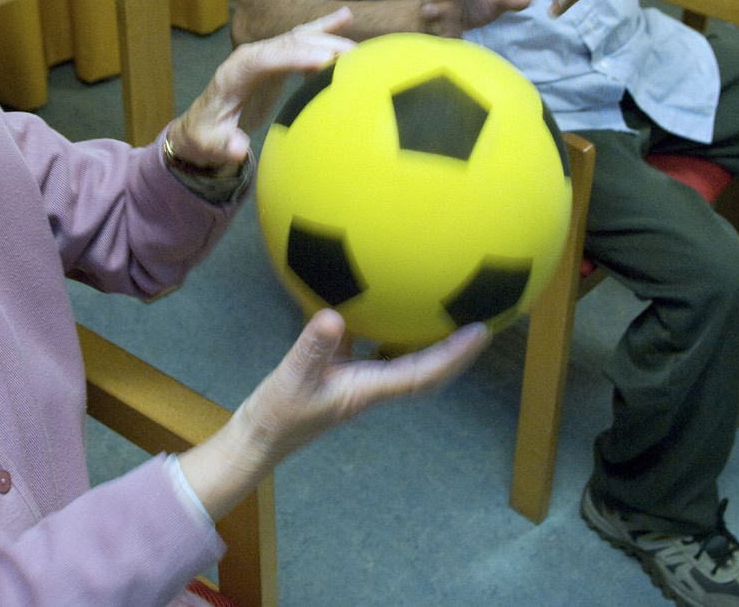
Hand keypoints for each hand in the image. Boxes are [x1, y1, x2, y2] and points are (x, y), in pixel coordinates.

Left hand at [165, 9, 355, 170]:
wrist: (203, 123)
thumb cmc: (207, 135)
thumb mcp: (210, 145)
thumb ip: (223, 146)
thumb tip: (238, 148)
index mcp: (232, 75)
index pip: (261, 59)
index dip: (291, 57)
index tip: (321, 60)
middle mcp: (248, 57)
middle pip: (285, 44)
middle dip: (318, 45)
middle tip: (353, 56)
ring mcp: (263, 53)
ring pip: (297, 38)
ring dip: (327, 38)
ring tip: (359, 48)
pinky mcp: (275, 57)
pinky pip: (301, 38)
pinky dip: (322, 27)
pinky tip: (346, 17)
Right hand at [177, 310, 488, 519]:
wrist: (257, 440)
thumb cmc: (277, 417)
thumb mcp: (291, 378)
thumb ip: (312, 347)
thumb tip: (333, 314)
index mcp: (369, 389)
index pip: (424, 373)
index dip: (455, 355)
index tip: (481, 331)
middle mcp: (371, 385)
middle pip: (425, 368)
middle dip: (454, 349)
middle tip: (478, 316)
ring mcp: (356, 380)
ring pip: (400, 358)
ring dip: (423, 338)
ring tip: (439, 306)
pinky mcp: (337, 371)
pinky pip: (368, 344)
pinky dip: (378, 325)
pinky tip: (370, 299)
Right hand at [419, 0, 531, 36]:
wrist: (442, 23)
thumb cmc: (470, 5)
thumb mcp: (493, 1)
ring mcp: (438, 5)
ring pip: (435, 5)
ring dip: (435, 7)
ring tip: (430, 9)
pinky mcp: (434, 23)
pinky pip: (435, 27)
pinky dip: (439, 30)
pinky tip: (444, 36)